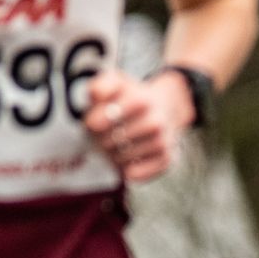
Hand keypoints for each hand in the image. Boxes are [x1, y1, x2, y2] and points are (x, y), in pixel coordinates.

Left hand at [82, 67, 188, 183]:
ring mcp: (162, 142)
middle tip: (100, 137)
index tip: (92, 124)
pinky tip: (125, 162)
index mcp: (141, 100)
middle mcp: (155, 122)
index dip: (93, 124)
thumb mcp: (115, 83)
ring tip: (112, 147)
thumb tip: (96, 94)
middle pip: (111, 141)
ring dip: (111, 155)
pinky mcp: (166, 159)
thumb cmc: (129, 98)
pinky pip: (137, 174)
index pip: (106, 119)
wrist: (164, 109)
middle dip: (100, 140)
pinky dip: (127, 171)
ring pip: (121, 158)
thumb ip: (101, 85)